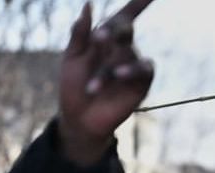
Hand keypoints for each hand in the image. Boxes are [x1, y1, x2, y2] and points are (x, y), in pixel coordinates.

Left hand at [58, 0, 155, 166]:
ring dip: (109, 65)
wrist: (79, 119)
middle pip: (125, 29)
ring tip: (94, 83)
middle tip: (98, 39)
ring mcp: (132, 66)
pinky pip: (143, 69)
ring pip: (127, 52)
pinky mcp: (142, 84)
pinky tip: (117, 76)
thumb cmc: (73, 86)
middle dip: (113, 31)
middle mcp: (122, 49)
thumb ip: (80, 33)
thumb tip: (88, 5)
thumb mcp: (71, 58)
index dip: (138, 3)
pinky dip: (130, 70)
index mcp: (105, 39)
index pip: (124, 16)